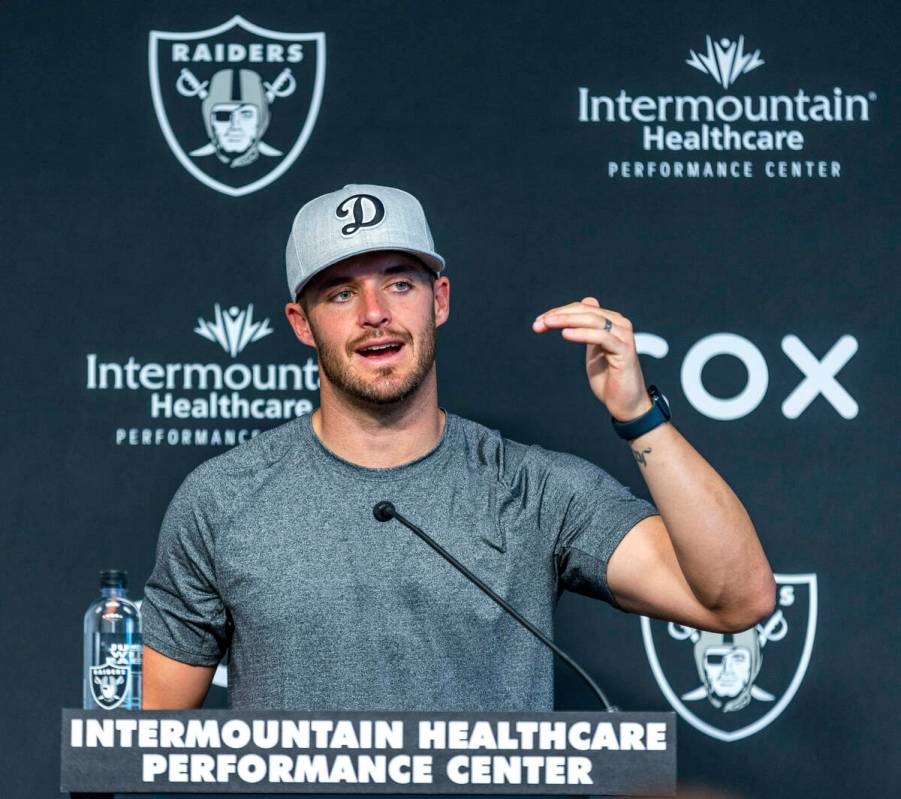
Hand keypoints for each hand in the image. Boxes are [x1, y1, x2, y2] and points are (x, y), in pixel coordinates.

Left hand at [532, 297, 652, 420]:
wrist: (625, 402)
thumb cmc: (608, 377)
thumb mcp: (593, 350)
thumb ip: (586, 331)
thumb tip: (579, 310)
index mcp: (611, 322)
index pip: (582, 308)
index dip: (560, 312)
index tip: (539, 321)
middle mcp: (619, 325)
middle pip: (586, 311)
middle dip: (559, 315)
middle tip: (538, 323)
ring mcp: (623, 337)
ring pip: (593, 320)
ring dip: (567, 320)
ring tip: (548, 324)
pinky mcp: (625, 351)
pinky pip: (601, 337)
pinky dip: (582, 334)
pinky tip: (566, 334)